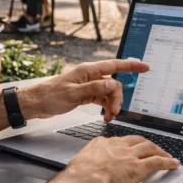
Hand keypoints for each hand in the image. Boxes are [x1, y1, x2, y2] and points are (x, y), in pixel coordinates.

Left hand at [21, 59, 149, 121]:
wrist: (37, 104)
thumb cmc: (51, 96)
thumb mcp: (73, 94)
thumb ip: (94, 88)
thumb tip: (112, 83)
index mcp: (88, 70)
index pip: (114, 65)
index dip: (131, 65)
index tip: (145, 67)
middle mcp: (90, 76)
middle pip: (113, 83)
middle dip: (117, 97)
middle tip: (114, 111)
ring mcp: (88, 85)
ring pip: (108, 93)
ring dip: (111, 104)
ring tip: (109, 117)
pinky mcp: (85, 95)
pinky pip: (101, 99)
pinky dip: (105, 108)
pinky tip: (105, 116)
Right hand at [64, 134, 178, 182]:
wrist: (84, 182)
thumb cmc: (78, 177)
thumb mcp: (79, 161)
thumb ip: (87, 160)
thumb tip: (86, 165)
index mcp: (103, 143)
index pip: (119, 141)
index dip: (128, 145)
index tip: (131, 148)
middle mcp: (118, 146)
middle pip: (137, 140)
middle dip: (147, 144)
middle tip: (153, 149)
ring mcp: (129, 156)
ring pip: (150, 148)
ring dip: (160, 151)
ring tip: (167, 155)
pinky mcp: (138, 167)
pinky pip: (157, 162)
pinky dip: (167, 162)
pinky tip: (174, 163)